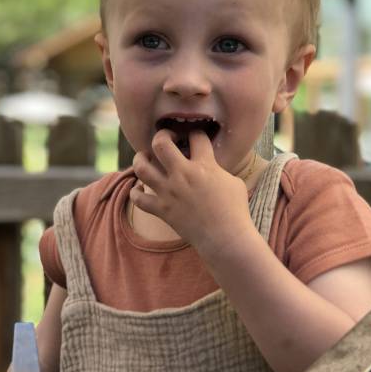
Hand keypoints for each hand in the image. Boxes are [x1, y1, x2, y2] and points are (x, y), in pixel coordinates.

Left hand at [131, 129, 255, 260]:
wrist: (226, 238)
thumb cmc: (235, 210)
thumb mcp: (233, 181)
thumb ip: (217, 169)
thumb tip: (208, 166)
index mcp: (204, 166)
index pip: (196, 136)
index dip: (196, 133)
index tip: (195, 138)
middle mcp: (182, 175)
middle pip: (160, 144)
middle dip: (161, 136)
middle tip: (165, 139)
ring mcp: (169, 192)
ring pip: (142, 168)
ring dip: (140, 159)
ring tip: (144, 157)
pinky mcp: (162, 210)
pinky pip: (138, 199)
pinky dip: (135, 193)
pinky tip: (139, 189)